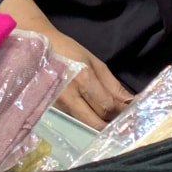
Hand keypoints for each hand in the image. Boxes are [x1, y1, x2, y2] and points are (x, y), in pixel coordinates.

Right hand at [0, 0, 132, 129]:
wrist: (38, 46)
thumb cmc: (68, 50)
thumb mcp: (93, 61)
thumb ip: (111, 83)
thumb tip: (128, 101)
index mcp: (84, 79)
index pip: (107, 105)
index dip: (122, 112)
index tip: (132, 114)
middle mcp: (70, 96)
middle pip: (96, 121)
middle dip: (111, 123)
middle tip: (123, 122)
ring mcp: (59, 106)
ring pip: (85, 125)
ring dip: (99, 125)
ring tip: (109, 120)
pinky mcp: (52, 111)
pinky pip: (74, 122)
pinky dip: (86, 123)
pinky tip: (93, 118)